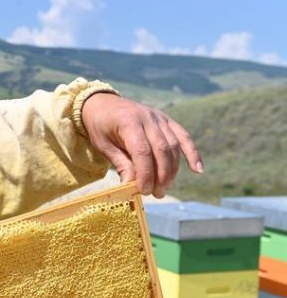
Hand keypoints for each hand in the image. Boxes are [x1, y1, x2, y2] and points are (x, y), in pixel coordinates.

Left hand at [81, 93, 202, 197]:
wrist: (103, 103)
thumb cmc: (101, 127)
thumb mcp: (103, 146)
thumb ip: (120, 164)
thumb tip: (130, 186)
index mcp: (129, 123)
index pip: (142, 152)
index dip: (145, 173)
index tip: (143, 190)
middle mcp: (148, 118)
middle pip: (161, 150)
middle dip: (161, 175)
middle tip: (156, 193)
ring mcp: (160, 118)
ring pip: (173, 146)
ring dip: (172, 170)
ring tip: (164, 188)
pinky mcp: (167, 120)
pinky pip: (183, 137)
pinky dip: (192, 153)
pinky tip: (198, 170)